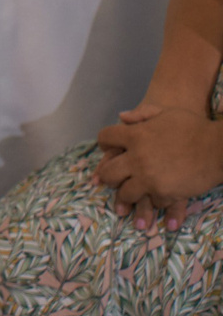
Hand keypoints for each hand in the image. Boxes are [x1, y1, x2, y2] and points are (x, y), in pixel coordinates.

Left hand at [95, 104, 222, 230]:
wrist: (218, 148)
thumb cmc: (194, 127)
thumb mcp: (165, 114)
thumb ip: (142, 115)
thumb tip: (121, 117)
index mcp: (134, 135)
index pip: (105, 138)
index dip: (105, 142)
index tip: (108, 147)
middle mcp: (136, 157)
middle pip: (108, 172)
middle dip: (107, 175)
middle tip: (110, 178)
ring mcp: (149, 177)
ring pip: (125, 192)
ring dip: (125, 194)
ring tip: (127, 195)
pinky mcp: (164, 192)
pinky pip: (151, 201)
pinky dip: (152, 201)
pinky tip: (153, 200)